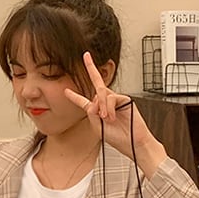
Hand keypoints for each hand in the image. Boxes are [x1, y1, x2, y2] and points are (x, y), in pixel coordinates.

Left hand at [64, 51, 166, 176]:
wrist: (133, 142)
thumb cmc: (117, 138)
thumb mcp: (97, 127)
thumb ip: (91, 113)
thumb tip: (94, 98)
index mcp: (97, 112)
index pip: (83, 102)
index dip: (74, 96)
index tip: (66, 91)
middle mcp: (105, 103)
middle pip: (96, 85)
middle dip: (91, 68)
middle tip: (86, 55)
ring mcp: (115, 100)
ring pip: (101, 94)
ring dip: (102, 107)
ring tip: (107, 118)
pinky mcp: (124, 98)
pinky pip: (111, 97)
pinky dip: (109, 107)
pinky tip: (112, 117)